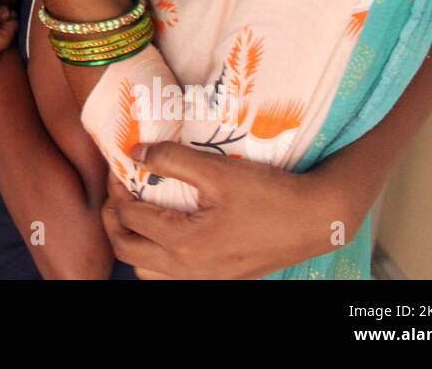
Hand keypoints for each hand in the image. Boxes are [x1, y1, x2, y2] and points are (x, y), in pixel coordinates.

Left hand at [100, 142, 349, 278]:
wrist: (316, 220)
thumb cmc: (269, 194)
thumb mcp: (218, 170)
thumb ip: (172, 159)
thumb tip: (135, 151)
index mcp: (185, 245)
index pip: (128, 218)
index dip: (117, 189)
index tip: (121, 166)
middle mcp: (190, 271)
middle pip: (127, 251)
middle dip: (115, 220)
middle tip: (119, 191)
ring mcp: (205, 280)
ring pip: (147, 271)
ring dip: (134, 243)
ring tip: (139, 212)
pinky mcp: (220, 279)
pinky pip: (172, 277)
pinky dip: (158, 257)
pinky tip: (167, 232)